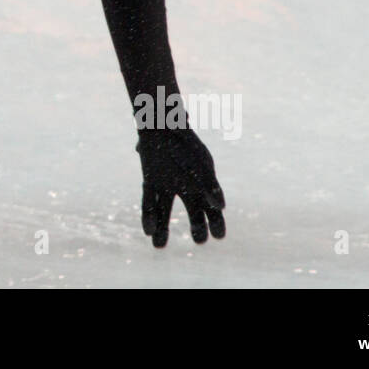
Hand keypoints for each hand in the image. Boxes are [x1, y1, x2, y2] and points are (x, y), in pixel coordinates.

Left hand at [134, 127, 225, 246]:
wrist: (162, 123)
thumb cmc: (185, 143)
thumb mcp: (201, 163)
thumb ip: (209, 186)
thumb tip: (220, 207)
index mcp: (202, 183)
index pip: (211, 208)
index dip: (216, 222)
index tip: (219, 236)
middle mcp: (185, 187)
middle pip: (192, 213)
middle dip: (196, 228)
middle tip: (200, 241)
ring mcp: (166, 185)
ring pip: (165, 212)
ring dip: (162, 229)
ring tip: (158, 246)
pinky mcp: (150, 181)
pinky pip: (149, 202)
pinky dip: (148, 216)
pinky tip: (148, 230)